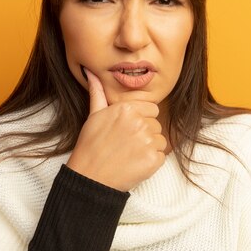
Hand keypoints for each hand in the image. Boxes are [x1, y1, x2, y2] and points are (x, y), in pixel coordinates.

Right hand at [65, 67, 168, 191]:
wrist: (90, 177)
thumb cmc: (90, 146)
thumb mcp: (93, 116)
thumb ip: (98, 93)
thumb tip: (91, 73)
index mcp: (127, 109)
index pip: (152, 109)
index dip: (142, 119)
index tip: (128, 129)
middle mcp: (140, 122)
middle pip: (156, 124)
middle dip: (144, 133)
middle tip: (125, 144)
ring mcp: (148, 141)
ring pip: (160, 140)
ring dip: (149, 148)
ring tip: (129, 154)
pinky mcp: (153, 160)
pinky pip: (161, 156)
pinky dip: (151, 162)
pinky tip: (135, 163)